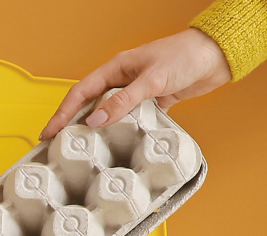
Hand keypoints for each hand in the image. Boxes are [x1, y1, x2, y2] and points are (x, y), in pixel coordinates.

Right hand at [40, 28, 230, 139]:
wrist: (218, 55)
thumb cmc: (185, 56)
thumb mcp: (152, 79)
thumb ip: (123, 101)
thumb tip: (95, 121)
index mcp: (116, 68)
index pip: (81, 92)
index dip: (62, 113)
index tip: (49, 132)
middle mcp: (123, 80)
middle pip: (90, 104)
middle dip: (73, 124)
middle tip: (57, 145)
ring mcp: (138, 92)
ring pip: (110, 114)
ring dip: (98, 130)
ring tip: (84, 149)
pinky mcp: (155, 102)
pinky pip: (133, 120)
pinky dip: (125, 131)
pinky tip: (120, 144)